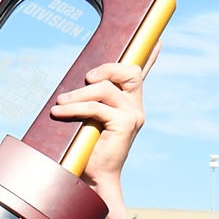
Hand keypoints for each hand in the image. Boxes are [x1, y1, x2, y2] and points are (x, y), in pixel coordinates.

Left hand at [49, 60, 144, 193]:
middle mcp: (136, 108)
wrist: (93, 177)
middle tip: (85, 80)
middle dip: (106, 69)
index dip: (150, 56)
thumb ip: (88, 100)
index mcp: (130, 105)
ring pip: (105, 89)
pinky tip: (61, 112)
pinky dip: (75, 108)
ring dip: (79, 94)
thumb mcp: (88, 119)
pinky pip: (96, 107)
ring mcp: (133, 116)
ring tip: (61, 104)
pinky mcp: (124, 125)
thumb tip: (73, 86)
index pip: (141, 75)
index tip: (157, 40)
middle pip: (129, 72)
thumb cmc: (87, 148)